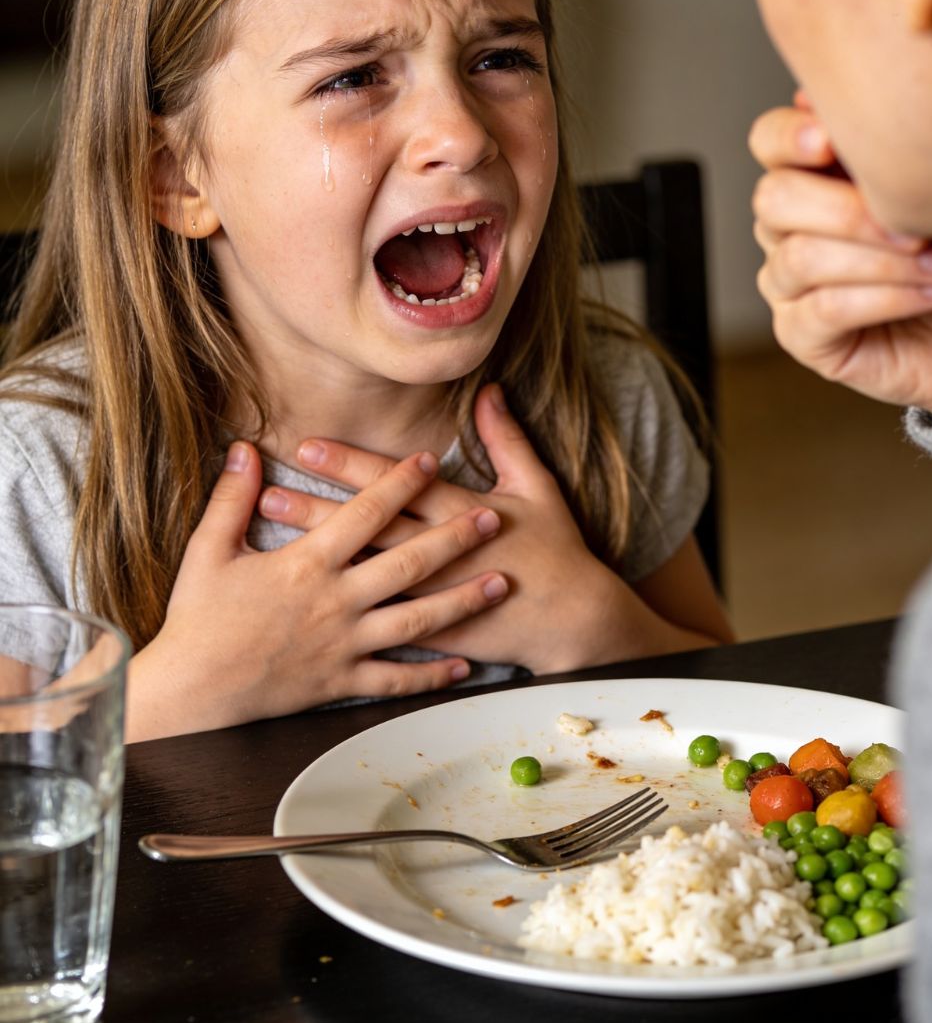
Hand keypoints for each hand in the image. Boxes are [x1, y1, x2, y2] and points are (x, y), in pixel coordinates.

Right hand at [125, 444, 508, 739]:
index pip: (364, 513)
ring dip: (462, 601)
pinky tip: (465, 666)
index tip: (431, 459)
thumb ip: (231, 498)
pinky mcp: (342, 681)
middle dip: (455, 538)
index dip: (399, 483)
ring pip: (416, 620)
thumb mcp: (207, 551)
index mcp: (306, 564)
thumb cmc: (197, 619)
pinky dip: (433, 674)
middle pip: (407, 563)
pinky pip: (396, 678)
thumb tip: (244, 448)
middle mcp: (335, 602)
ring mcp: (344, 644)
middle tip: (493, 519)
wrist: (192, 691)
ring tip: (500, 584)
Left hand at [260, 386, 709, 672]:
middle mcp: (440, 555)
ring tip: (276, 539)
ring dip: (320, 554)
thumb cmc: (557, 551)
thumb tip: (488, 391)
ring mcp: (432, 597)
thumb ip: (508, 439)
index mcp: (464, 513)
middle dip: (317, 508)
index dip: (351, 465)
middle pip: (368, 529)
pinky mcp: (432, 631)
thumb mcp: (538, 488)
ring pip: (363, 573)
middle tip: (268, 491)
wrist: (572, 621)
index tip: (309, 446)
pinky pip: (380, 619)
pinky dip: (342, 606)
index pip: (396, 486)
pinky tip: (306, 599)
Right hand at [750, 92, 931, 422]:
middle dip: (846, 209)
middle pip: (774, 200)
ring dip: (882, 260)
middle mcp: (788, 227)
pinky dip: (888, 298)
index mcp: (813, 174)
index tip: (832, 142)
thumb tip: (815, 96)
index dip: (789, 137)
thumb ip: (893, 142)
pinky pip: (824, 311)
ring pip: (801, 258)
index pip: (769, 141)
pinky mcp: (804, 337)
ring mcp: (789, 284)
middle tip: (918, 224)